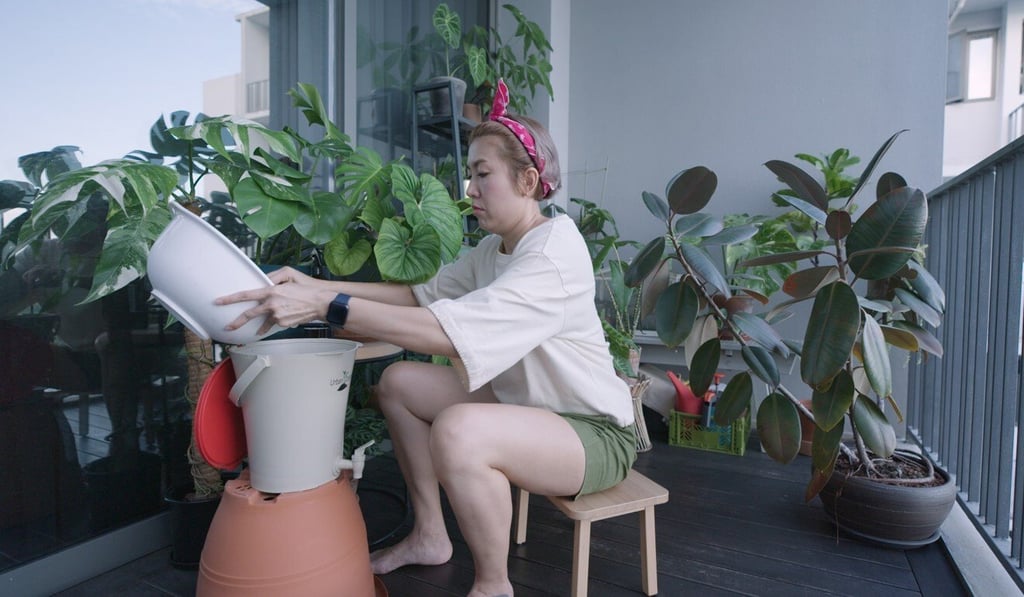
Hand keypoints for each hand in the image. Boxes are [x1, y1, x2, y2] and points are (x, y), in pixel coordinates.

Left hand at [216, 267, 334, 334]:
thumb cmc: (307, 287)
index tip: (218, 302)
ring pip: (264, 321)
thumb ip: (274, 276)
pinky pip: (275, 323)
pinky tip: (284, 317)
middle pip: (249, 315)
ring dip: (261, 325)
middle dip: (236, 322)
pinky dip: (276, 320)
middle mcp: (272, 305)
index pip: (246, 295)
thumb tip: (264, 280)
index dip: (230, 299)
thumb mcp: (289, 273)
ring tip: (258, 329)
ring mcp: (277, 316)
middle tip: (228, 327)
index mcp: (271, 291)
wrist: (321, 303)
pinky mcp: (284, 324)